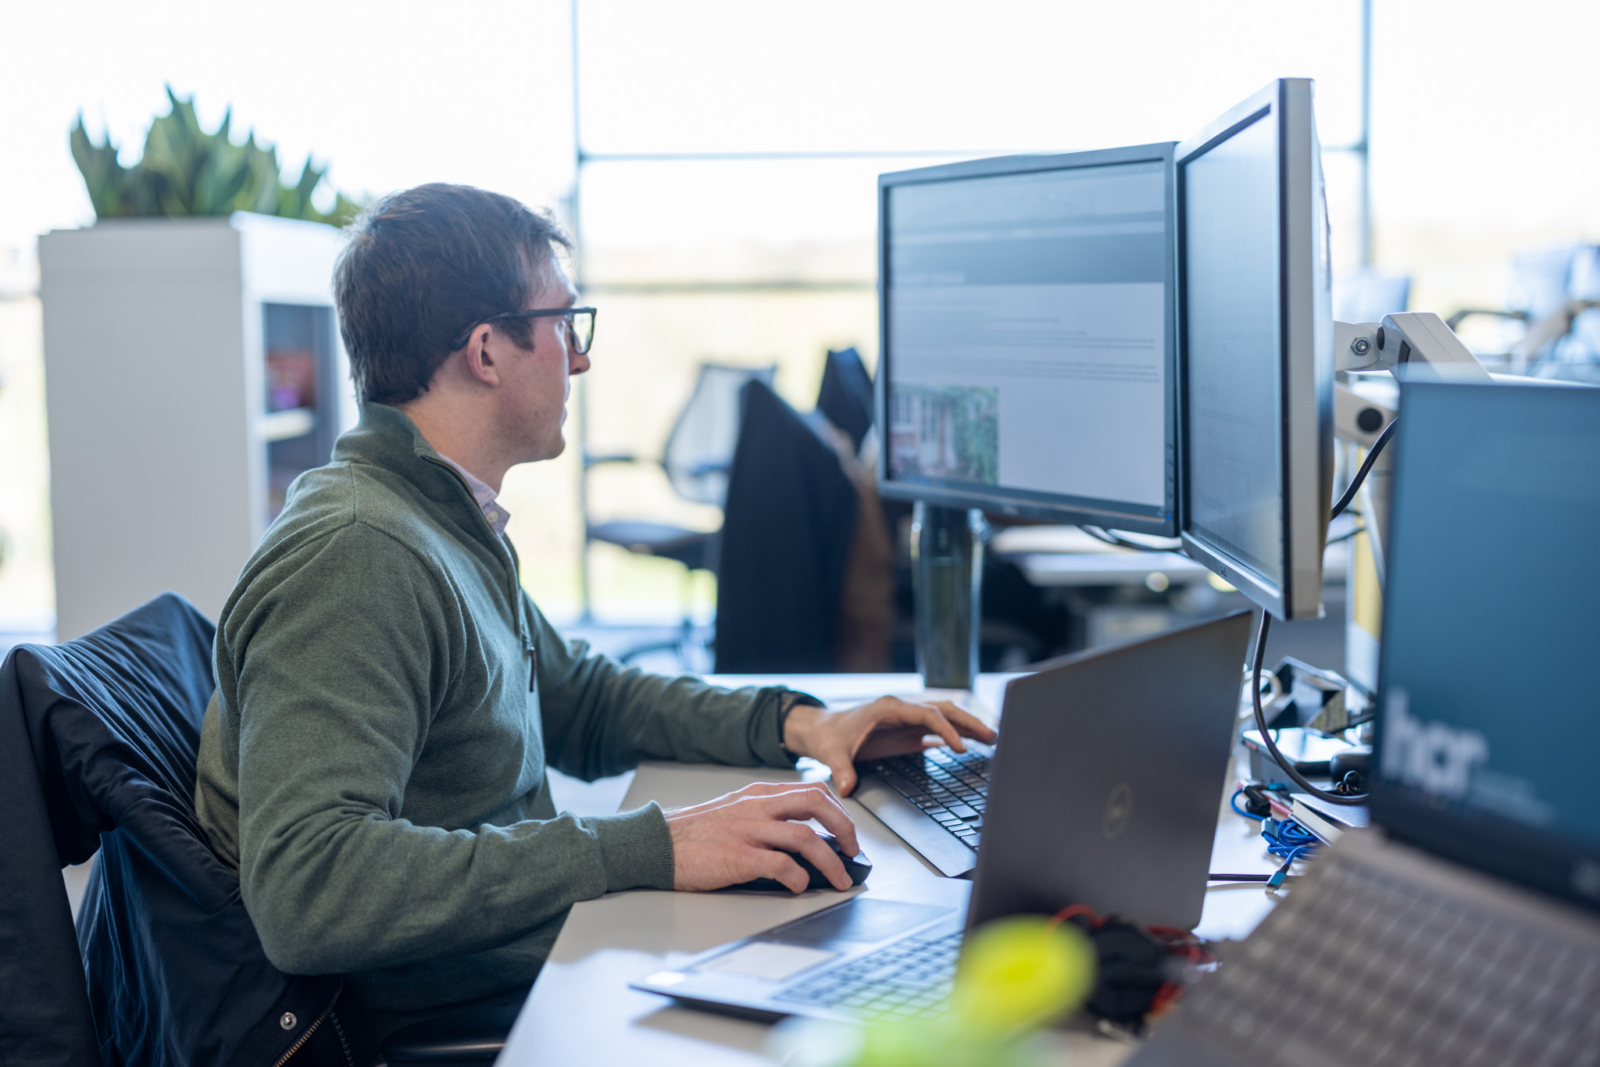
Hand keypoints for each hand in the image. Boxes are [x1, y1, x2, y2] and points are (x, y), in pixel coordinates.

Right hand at [665, 781, 860, 893]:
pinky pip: (781, 865)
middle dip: (845, 828)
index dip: (838, 811)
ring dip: (830, 861)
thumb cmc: (693, 834)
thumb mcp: (734, 811)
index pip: (812, 791)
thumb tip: (804, 838)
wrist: (656, 844)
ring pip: (805, 836)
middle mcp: (757, 807)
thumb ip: (765, 816)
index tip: (848, 832)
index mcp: (758, 795)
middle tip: (854, 852)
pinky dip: (798, 877)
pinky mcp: (738, 857)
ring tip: (839, 879)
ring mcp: (748, 831)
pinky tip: (800, 886)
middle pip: (816, 804)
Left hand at [782, 696, 996, 795]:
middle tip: (993, 737)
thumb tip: (847, 787)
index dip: (947, 730)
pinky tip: (969, 747)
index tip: (962, 748)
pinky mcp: (906, 732)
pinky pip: (935, 731)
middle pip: (944, 710)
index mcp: (889, 708)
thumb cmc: (827, 735)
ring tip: (991, 739)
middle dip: (969, 722)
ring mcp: (906, 720)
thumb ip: (842, 769)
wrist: (820, 729)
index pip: (928, 714)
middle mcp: (902, 710)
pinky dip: (953, 737)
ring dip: (967, 727)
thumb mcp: (832, 752)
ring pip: (944, 718)